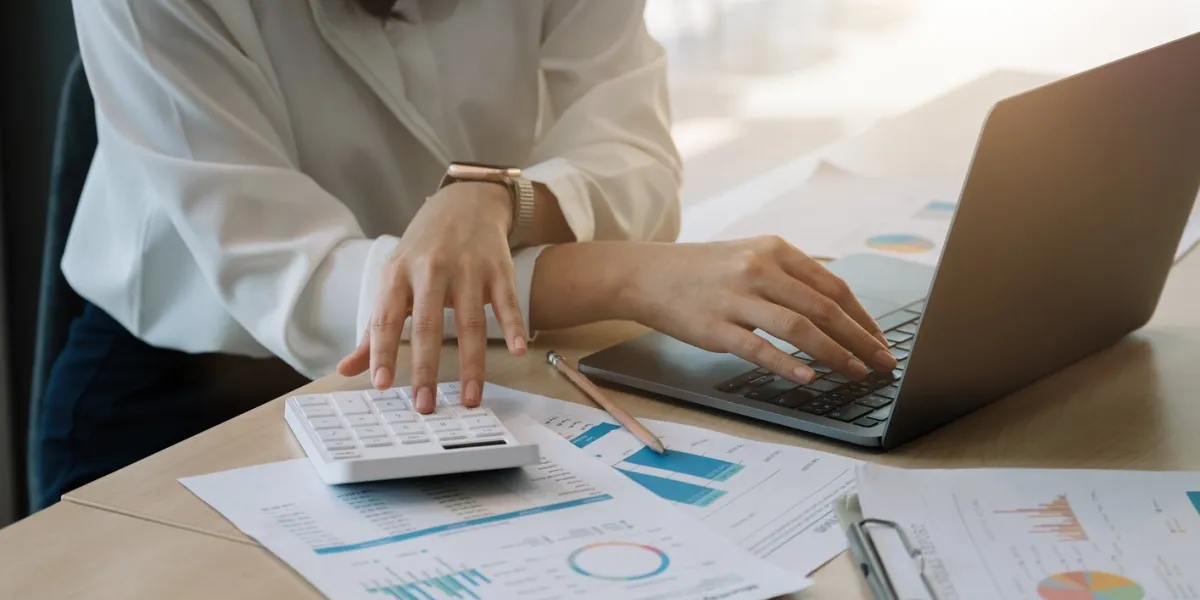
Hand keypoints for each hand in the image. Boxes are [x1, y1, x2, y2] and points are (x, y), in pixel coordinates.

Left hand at [337, 182, 526, 411]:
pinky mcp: (498, 269)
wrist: (464, 202)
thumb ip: (375, 327)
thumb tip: (346, 370)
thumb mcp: (393, 278)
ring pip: (470, 322)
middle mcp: (431, 270)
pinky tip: (516, 350)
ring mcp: (467, 269)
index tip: (382, 384)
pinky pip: (507, 303)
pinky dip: (513, 326)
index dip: (382, 351)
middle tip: (424, 405)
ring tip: (469, 398)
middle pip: (428, 325)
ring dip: (471, 364)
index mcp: (398, 274)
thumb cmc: (423, 249)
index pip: (386, 318)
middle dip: (426, 369)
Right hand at [619, 236, 895, 381]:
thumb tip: (835, 305)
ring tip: (857, 373)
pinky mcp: (715, 327)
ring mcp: (737, 298)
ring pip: (798, 328)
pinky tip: (809, 377)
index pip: (833, 286)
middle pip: (824, 308)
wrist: (646, 274)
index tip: (880, 341)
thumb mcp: (749, 256)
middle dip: (860, 339)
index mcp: (775, 250)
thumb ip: (789, 276)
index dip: (862, 317)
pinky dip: (787, 364)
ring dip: (835, 354)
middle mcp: (759, 269)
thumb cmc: (702, 270)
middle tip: (883, 363)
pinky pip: (759, 348)